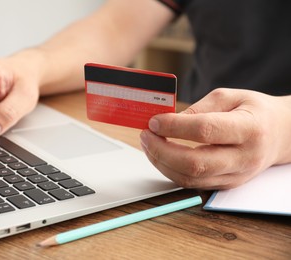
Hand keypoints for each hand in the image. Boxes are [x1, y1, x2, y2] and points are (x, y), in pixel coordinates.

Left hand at [140, 88, 290, 189]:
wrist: (280, 135)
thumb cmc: (254, 111)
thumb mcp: (229, 97)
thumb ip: (198, 108)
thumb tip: (168, 120)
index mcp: (248, 129)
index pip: (205, 130)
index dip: (174, 127)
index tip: (154, 120)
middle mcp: (243, 157)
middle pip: (195, 164)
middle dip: (161, 151)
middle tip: (145, 136)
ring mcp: (235, 176)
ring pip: (190, 179)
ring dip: (161, 163)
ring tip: (148, 144)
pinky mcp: (225, 184)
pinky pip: (192, 184)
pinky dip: (170, 170)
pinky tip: (161, 155)